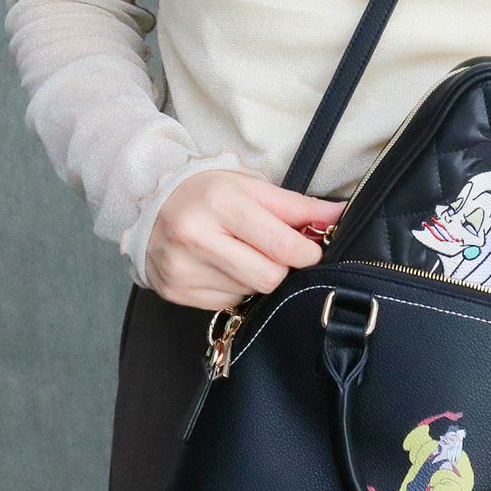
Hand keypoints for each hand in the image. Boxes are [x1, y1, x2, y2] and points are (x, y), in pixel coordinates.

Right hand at [145, 170, 346, 309]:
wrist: (150, 204)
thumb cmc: (208, 192)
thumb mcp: (251, 187)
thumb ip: (297, 206)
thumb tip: (340, 215)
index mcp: (220, 203)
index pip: (281, 245)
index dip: (306, 252)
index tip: (309, 249)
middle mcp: (195, 237)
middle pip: (268, 277)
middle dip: (280, 267)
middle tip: (271, 251)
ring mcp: (182, 268)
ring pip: (249, 293)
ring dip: (255, 277)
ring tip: (239, 253)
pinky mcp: (175, 291)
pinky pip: (227, 303)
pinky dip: (233, 288)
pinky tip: (220, 266)